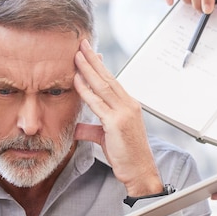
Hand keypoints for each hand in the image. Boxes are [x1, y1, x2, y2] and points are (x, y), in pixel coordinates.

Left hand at [73, 39, 162, 195]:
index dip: (99, 66)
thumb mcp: (106, 139)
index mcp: (128, 105)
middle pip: (107, 77)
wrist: (140, 172)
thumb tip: (78, 127)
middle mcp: (128, 105)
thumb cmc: (126, 157)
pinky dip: (86, 91)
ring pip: (102, 86)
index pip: (111, 81)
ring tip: (76, 54)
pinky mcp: (117, 123)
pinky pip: (98, 103)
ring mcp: (124, 113)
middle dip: (92, 59)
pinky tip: (76, 80)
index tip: (89, 53)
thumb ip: (92, 130)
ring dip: (88, 69)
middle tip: (81, 43)